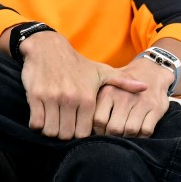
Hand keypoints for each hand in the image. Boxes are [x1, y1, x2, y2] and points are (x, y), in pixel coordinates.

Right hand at [20, 31, 146, 139]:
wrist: (47, 47)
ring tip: (52, 123)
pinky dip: (37, 125)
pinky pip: (35, 123)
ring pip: (50, 131)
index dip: (80, 134)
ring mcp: (51, 98)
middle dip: (64, 134)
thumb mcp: (100, 71)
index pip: (83, 133)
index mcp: (87, 98)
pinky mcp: (35, 96)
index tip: (76, 128)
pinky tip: (41, 118)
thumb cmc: (76, 63)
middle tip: (63, 127)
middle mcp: (70, 99)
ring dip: (50, 131)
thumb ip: (123, 82)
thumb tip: (145, 87)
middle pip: (66, 134)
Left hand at [93, 56, 173, 137]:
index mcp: (108, 92)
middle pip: (114, 128)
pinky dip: (140, 136)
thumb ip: (95, 102)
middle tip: (111, 137)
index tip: (99, 133)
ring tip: (123, 136)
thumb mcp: (105, 86)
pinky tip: (136, 133)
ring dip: (126, 138)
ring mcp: (142, 103)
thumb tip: (82, 122)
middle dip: (112, 137)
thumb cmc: (122, 85)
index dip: (98, 131)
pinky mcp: (156, 109)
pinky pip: (146, 130)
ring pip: (130, 130)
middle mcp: (124, 97)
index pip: (98, 120)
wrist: (151, 71)